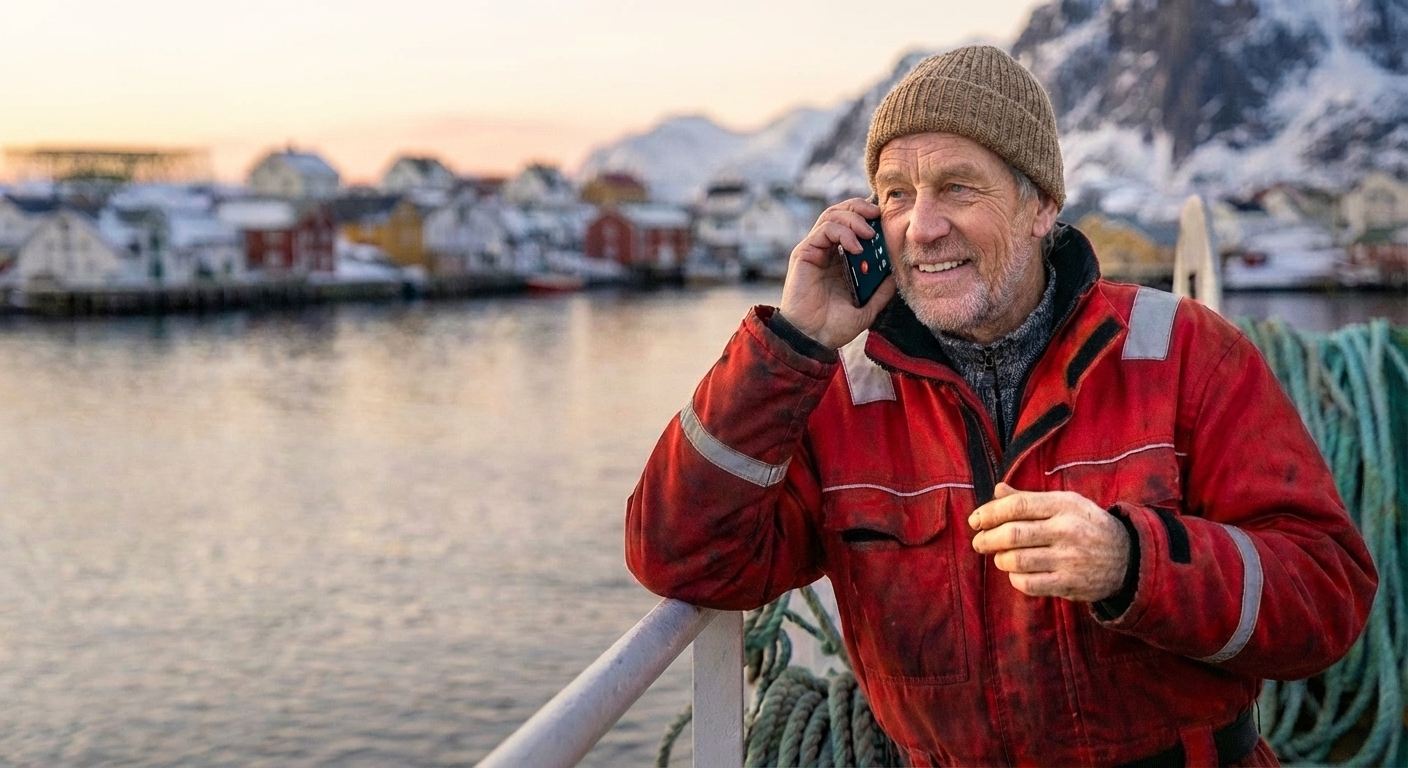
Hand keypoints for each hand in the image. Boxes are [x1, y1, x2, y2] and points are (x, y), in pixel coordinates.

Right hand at [778, 198, 896, 349]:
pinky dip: (842, 232)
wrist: (812, 339)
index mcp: (841, 259)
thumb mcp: (868, 308)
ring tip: (869, 234)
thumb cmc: (834, 327)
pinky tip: (856, 247)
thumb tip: (898, 273)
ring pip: (832, 215)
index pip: (854, 224)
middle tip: (879, 214)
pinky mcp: (804, 253)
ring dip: (854, 219)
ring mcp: (815, 250)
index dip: (869, 216)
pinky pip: (823, 230)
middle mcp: (827, 250)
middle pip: (842, 212)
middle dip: (861, 208)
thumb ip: (882, 291)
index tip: (887, 218)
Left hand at [969, 483, 1129, 601]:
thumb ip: (1030, 499)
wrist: (1128, 558)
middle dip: (987, 539)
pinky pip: (1028, 584)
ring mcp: (1069, 559)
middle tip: (979, 542)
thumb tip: (997, 490)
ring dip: (999, 559)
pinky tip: (1017, 572)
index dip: (989, 512)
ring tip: (999, 557)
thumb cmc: (1087, 526)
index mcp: (1064, 505)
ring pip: (1016, 561)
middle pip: (1012, 534)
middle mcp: (1067, 530)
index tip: (975, 520)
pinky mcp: (1070, 584)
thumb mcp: (1066, 504)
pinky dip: (1015, 578)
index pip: (1017, 505)